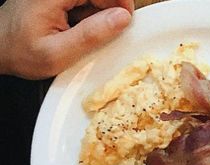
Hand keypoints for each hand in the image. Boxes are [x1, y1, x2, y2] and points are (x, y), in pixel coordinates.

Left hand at [0, 0, 132, 78]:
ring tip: (91, 35)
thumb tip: (122, 18)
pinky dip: (87, 15)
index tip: (127, 20)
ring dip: (99, 13)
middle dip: (111, 8)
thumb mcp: (58, 53)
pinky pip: (81, 2)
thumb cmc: (20, 53)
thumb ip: (91, 35)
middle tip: (113, 33)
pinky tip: (80, 31)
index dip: (119, 2)